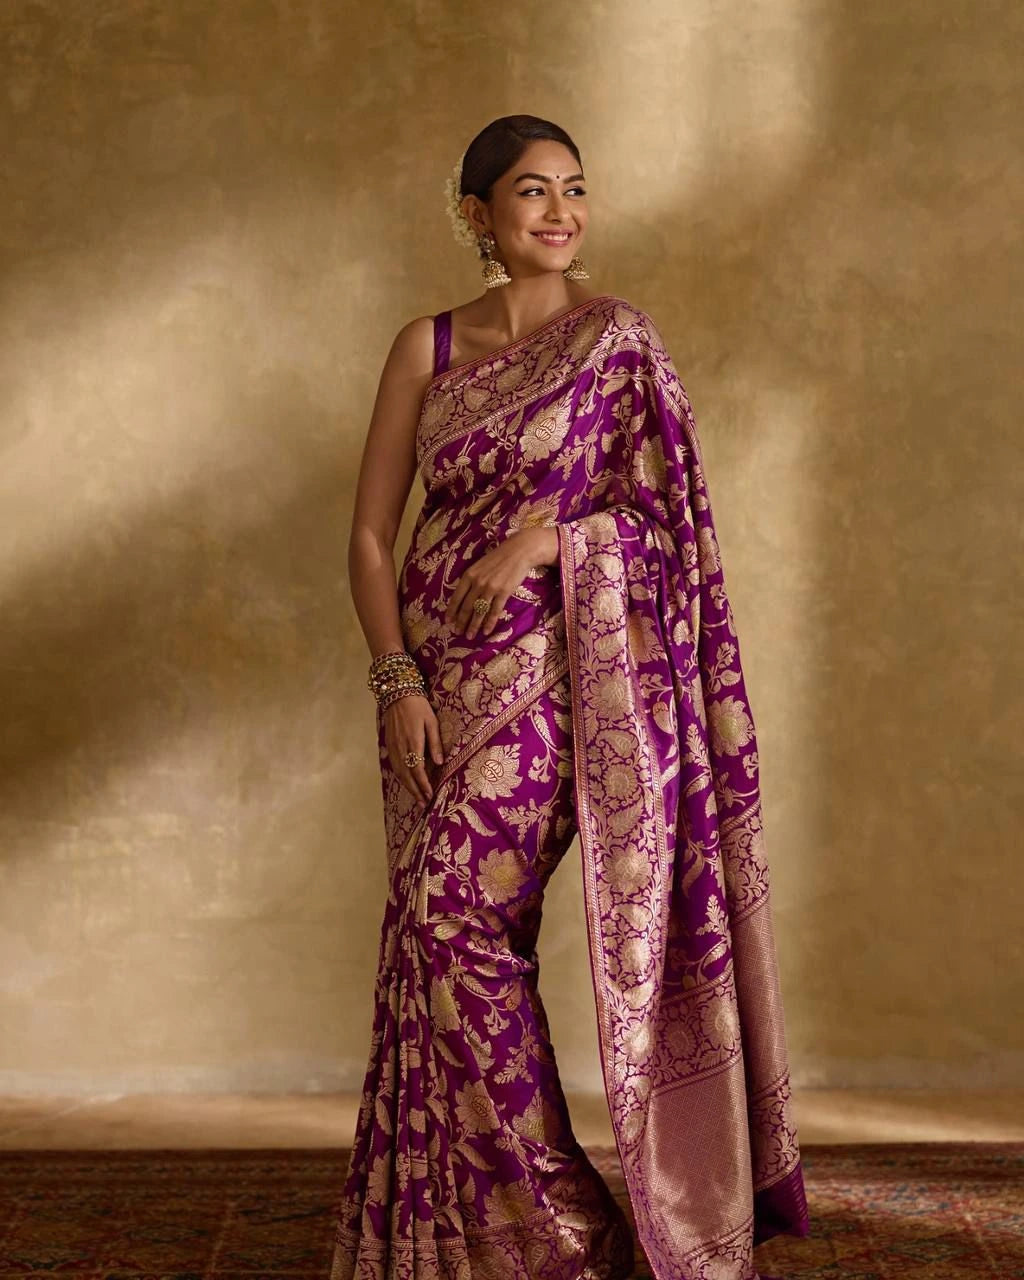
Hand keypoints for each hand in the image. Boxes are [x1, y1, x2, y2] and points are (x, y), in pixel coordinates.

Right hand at [383, 692, 444, 809]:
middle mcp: (401, 748)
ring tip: (417, 799)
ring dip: (408, 788)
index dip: (424, 785)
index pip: (418, 770)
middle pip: (407, 776)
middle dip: (416, 791)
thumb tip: (440, 763)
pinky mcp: (389, 745)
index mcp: (413, 742)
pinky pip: (395, 766)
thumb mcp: (431, 721)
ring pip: (400, 773)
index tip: (430, 795)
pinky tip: (406, 783)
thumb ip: (435, 743)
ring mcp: (393, 748)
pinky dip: (401, 778)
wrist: (397, 694)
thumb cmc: (418, 706)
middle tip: (424, 804)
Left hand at [445, 526, 558, 640]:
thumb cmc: (498, 558)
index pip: (457, 597)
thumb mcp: (479, 566)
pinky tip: (486, 631)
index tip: (448, 621)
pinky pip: (494, 611)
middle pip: (466, 607)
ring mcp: (490, 588)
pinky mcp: (504, 592)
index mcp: (469, 575)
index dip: (452, 611)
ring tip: (469, 636)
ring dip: (473, 626)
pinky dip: (490, 622)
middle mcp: (477, 582)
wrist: (518, 551)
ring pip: (479, 611)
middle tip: (457, 633)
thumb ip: (471, 579)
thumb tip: (464, 596)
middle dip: (461, 622)